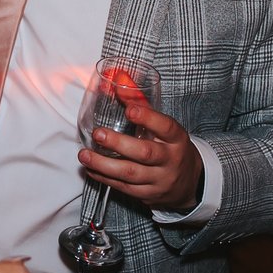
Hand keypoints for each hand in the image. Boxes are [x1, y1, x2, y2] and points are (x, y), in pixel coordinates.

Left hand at [79, 95, 202, 209]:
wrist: (187, 183)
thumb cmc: (170, 147)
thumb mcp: (163, 126)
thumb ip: (140, 102)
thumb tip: (118, 77)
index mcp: (177, 139)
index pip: (166, 127)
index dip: (148, 118)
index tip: (130, 109)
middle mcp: (170, 160)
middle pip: (145, 153)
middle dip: (119, 144)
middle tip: (98, 134)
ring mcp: (159, 180)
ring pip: (130, 174)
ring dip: (104, 164)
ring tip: (84, 155)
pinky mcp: (147, 195)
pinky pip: (123, 187)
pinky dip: (104, 177)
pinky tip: (90, 168)